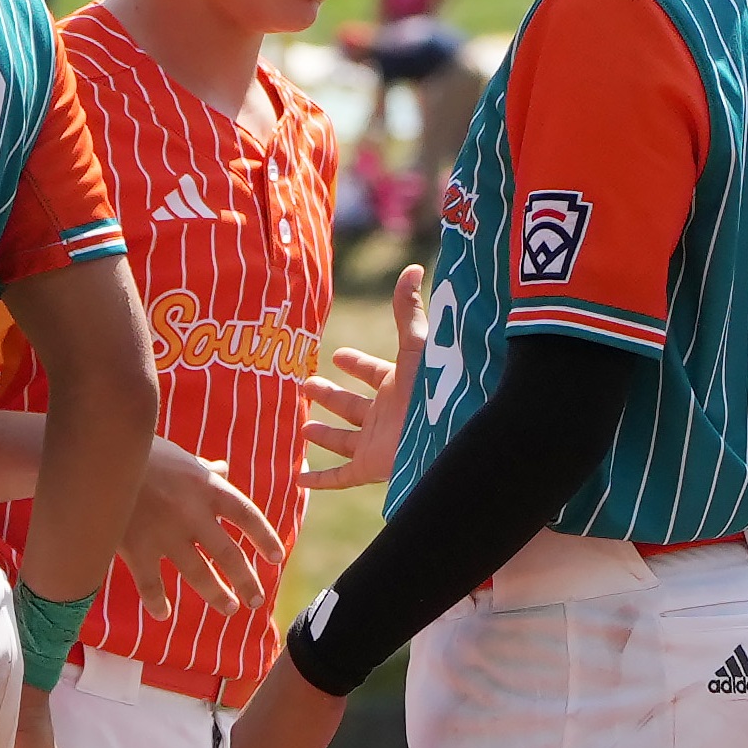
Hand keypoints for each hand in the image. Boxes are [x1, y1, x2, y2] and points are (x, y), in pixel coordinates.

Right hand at [126, 433, 278, 621]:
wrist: (98, 451)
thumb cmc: (141, 451)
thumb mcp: (181, 457)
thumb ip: (204, 470)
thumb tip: (222, 468)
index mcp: (208, 487)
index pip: (247, 516)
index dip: (265, 538)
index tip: (276, 557)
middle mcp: (193, 513)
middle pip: (229, 555)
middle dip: (246, 581)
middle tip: (255, 600)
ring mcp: (164, 533)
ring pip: (199, 574)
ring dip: (217, 594)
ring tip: (230, 608)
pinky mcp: (135, 547)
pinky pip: (151, 584)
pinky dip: (158, 602)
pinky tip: (163, 614)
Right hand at [305, 269, 416, 494]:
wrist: (450, 438)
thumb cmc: (436, 390)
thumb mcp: (418, 348)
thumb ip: (408, 312)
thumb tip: (410, 268)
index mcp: (396, 384)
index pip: (372, 371)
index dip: (355, 363)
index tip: (337, 356)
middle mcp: (386, 413)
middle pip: (352, 405)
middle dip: (330, 396)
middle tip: (306, 385)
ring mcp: (377, 442)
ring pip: (343, 439)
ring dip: (323, 434)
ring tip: (302, 427)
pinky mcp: (371, 467)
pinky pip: (339, 476)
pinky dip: (319, 479)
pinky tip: (298, 479)